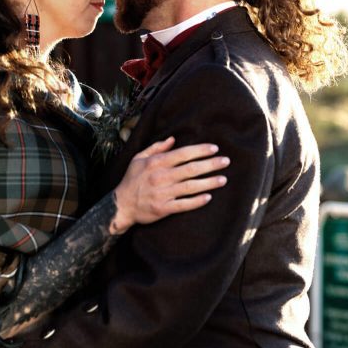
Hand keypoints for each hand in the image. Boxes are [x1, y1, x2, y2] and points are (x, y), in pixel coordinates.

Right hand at [110, 137, 228, 234]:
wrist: (121, 205)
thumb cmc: (131, 179)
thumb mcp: (138, 158)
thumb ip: (156, 148)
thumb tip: (172, 139)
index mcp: (156, 163)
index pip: (183, 154)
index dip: (200, 150)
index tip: (214, 148)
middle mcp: (161, 177)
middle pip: (191, 169)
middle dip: (210, 164)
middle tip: (226, 161)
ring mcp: (162, 193)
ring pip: (190, 187)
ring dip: (209, 182)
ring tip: (223, 179)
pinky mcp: (163, 208)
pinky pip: (183, 204)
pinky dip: (196, 201)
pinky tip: (208, 197)